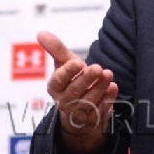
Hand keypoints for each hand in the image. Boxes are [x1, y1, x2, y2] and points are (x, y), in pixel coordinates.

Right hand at [37, 31, 117, 153]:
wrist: (81, 106)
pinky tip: (113, 88)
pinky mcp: (93, 120)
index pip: (59, 80)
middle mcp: (64, 102)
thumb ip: (56, 49)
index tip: (77, 63)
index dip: (67, 72)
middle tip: (98, 68)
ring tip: (108, 75)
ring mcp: (79, 113)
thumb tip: (41, 33)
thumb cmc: (72, 79)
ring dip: (99, 88)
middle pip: (75, 92)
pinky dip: (107, 99)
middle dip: (87, 80)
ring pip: (89, 101)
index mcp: (55, 87)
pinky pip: (100, 111)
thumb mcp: (65, 63)